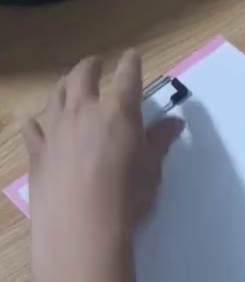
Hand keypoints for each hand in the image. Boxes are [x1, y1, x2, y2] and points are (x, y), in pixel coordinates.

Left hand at [24, 51, 182, 271]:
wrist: (82, 224)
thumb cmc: (127, 196)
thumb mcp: (152, 169)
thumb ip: (159, 142)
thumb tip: (175, 122)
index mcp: (119, 111)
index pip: (128, 76)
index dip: (131, 63)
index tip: (133, 56)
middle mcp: (84, 110)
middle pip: (84, 75)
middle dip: (92, 65)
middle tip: (96, 63)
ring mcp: (56, 129)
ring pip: (56, 95)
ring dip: (64, 85)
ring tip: (69, 83)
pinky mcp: (38, 151)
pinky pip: (33, 128)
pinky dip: (34, 122)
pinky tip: (33, 121)